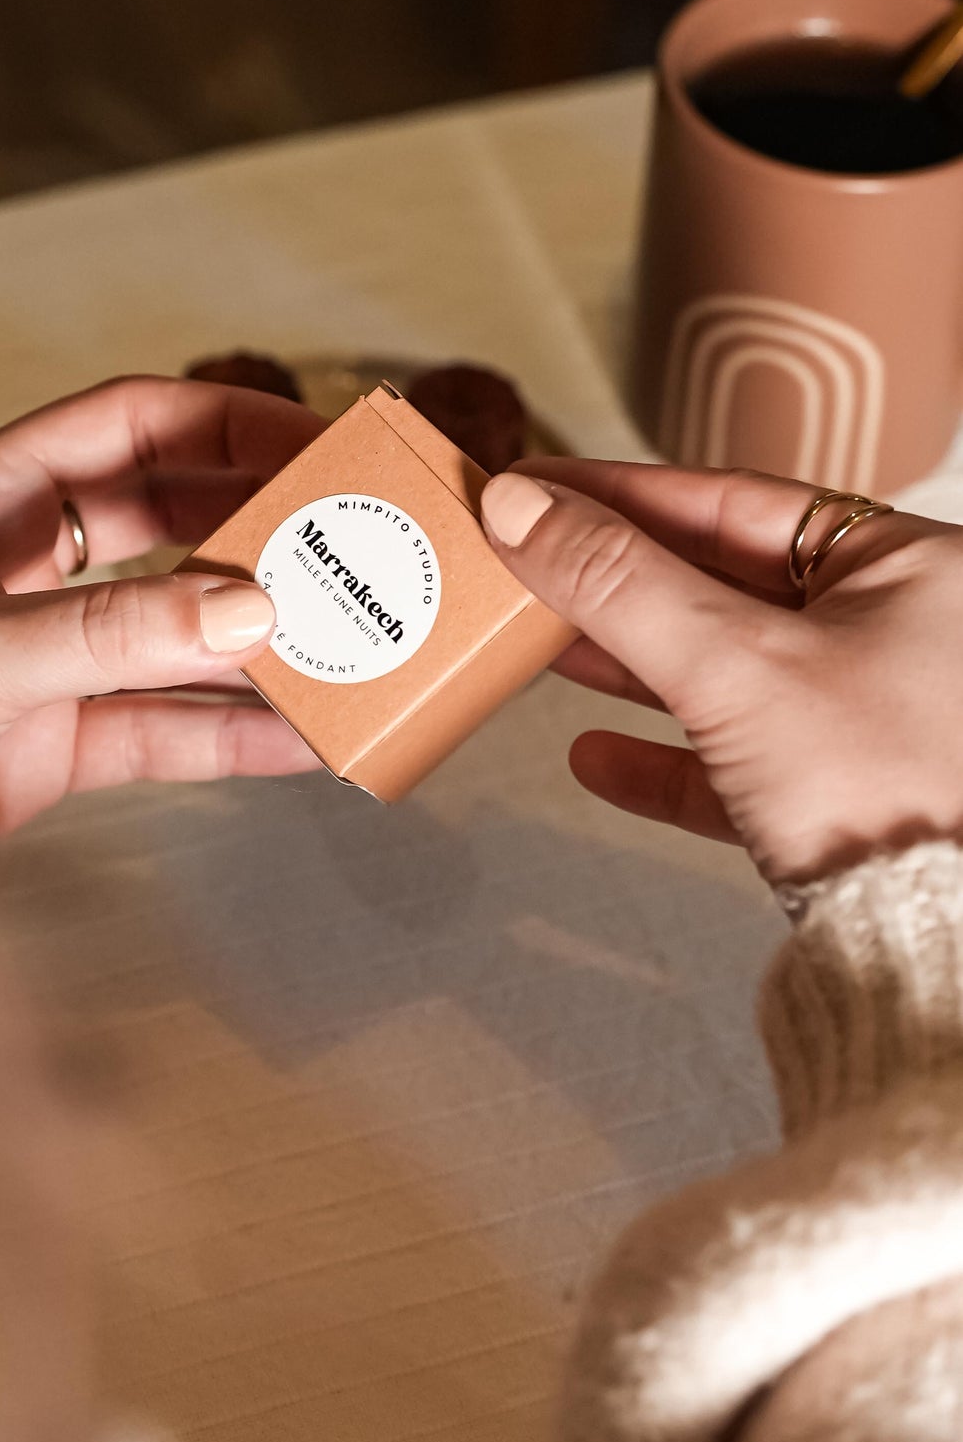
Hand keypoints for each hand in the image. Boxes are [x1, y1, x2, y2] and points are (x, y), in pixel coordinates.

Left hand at [0, 376, 325, 876]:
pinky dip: (229, 733)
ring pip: (177, 629)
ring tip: (348, 643)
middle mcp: (22, 566)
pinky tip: (299, 740)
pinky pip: (160, 727)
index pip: (128, 427)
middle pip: (171, 520)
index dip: (226, 421)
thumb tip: (247, 612)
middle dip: (261, 527)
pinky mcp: (50, 742)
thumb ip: (106, 637)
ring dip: (258, 638)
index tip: (314, 436)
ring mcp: (42, 654)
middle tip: (353, 537)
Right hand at [479, 459, 962, 883]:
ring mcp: (875, 723)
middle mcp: (900, 635)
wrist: (936, 950)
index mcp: (904, 567)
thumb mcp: (733, 663)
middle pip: (724, 584)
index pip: (733, 502)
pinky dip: (667, 759)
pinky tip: (596, 756)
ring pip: (728, 672)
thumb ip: (618, 582)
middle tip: (524, 563)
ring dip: (630, 665)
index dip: (619, 495)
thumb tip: (520, 510)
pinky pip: (741, 765)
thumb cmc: (887, 790)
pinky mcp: (845, 805)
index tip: (535, 490)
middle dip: (615, 582)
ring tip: (543, 647)